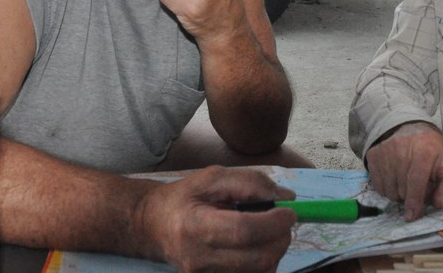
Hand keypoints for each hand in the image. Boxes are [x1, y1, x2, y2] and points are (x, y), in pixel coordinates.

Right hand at [140, 166, 296, 271]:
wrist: (152, 226)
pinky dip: (262, 262)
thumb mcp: (211, 178)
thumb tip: (286, 196)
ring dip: (274, 251)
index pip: (243, 231)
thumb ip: (249, 182)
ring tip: (268, 231)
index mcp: (194, 225)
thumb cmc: (182, 198)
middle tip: (284, 221)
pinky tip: (256, 245)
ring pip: (258, 272)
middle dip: (280, 238)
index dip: (273, 222)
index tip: (289, 212)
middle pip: (256, 258)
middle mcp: (198, 258)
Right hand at [366, 122, 442, 220]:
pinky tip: (395, 180)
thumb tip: (438, 203)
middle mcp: (401, 148)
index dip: (414, 201)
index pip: (416, 180)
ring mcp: (384, 151)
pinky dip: (387, 188)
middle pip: (401, 188)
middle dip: (409, 196)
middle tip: (417, 188)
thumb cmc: (432, 150)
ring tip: (406, 183)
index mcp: (424, 150)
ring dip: (398, 194)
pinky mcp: (373, 154)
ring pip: (388, 189)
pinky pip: (377, 184)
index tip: (412, 216)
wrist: (411, 127)